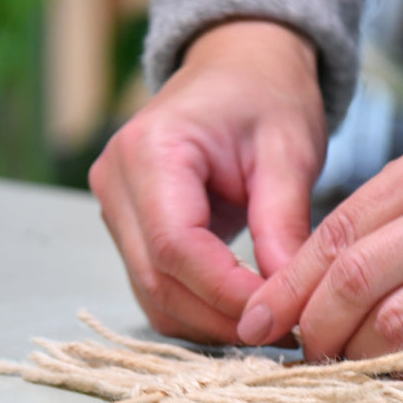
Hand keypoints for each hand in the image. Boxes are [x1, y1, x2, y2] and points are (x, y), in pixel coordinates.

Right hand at [89, 20, 326, 342]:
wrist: (238, 67)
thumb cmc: (266, 96)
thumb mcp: (288, 152)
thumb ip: (283, 226)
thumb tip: (287, 306)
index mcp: (151, 150)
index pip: (177, 247)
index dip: (226, 294)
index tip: (282, 318)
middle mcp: (116, 182)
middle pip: (157, 280)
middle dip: (221, 317)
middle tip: (284, 335)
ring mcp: (114, 208)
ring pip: (152, 294)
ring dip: (209, 322)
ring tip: (271, 326)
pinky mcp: (127, 229)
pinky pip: (156, 287)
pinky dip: (198, 309)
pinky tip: (245, 311)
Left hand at [236, 129, 402, 376]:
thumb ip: (393, 211)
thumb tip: (314, 278)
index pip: (340, 231)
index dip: (289, 284)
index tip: (260, 317)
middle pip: (358, 279)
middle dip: (313, 326)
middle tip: (301, 350)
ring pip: (398, 324)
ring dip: (355, 355)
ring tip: (345, 364)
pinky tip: (392, 376)